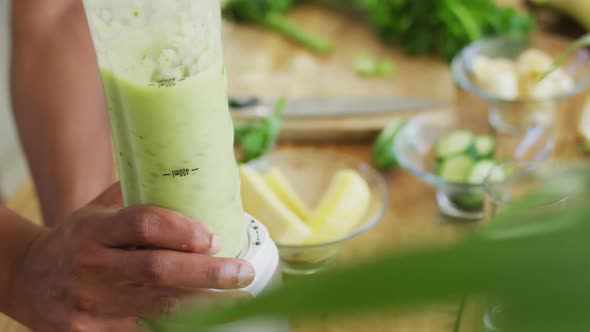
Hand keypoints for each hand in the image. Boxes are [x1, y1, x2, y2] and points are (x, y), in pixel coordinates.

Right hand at [6, 183, 254, 331]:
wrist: (26, 279)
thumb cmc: (75, 240)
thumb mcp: (95, 211)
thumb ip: (135, 198)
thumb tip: (189, 177)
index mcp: (93, 229)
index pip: (142, 223)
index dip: (181, 230)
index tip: (214, 237)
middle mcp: (91, 265)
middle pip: (157, 270)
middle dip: (206, 273)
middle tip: (242, 272)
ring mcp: (89, 303)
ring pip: (156, 306)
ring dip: (202, 304)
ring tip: (236, 299)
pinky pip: (142, 330)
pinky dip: (176, 325)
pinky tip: (203, 319)